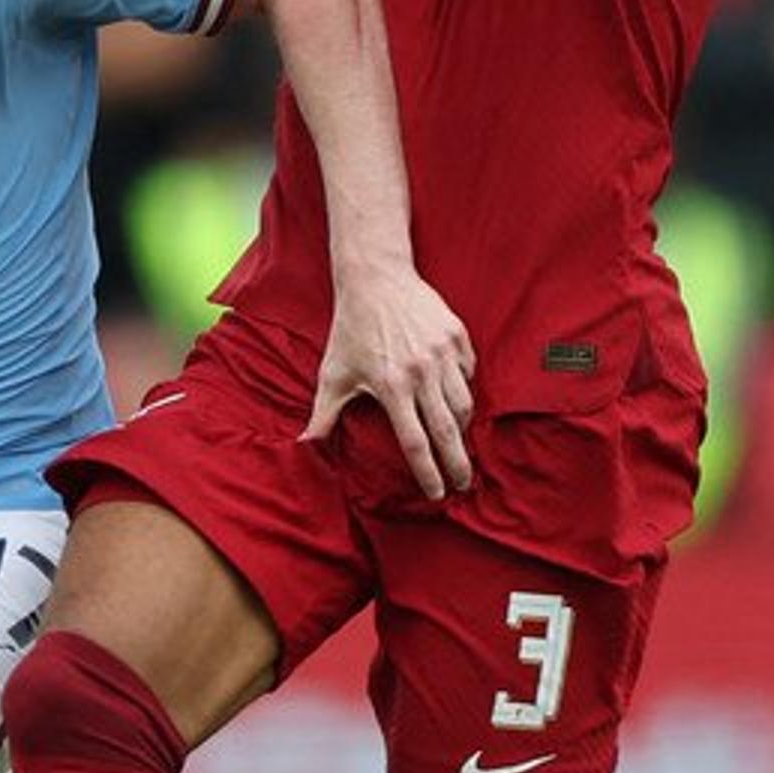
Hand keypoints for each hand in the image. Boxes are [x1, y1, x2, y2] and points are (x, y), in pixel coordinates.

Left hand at [307, 264, 477, 498]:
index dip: (428, 473)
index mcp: (391, 387)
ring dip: (464, 429)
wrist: (375, 277)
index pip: (415, 442)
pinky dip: (466, 391)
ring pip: (464, 404)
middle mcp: (421, 373)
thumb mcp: (332, 374)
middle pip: (447, 431)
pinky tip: (458, 401)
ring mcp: (443, 354)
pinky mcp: (457, 336)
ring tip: (460, 444)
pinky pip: (469, 374)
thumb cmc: (350, 329)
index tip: (437, 494)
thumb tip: (304, 446)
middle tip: (464, 485)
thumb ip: (322, 414)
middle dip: (458, 464)